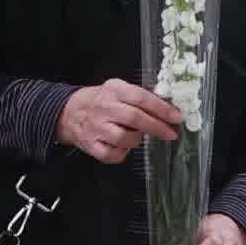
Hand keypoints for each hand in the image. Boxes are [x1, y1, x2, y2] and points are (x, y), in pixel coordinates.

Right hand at [56, 79, 186, 162]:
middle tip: (171, 134)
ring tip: (136, 135)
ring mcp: (95, 127)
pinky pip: (112, 155)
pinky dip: (122, 153)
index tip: (176, 117)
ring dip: (136, 140)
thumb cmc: (101, 101)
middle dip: (157, 127)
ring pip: (124, 139)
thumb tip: (169, 108)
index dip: (161, 109)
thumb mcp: (118, 89)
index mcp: (114, 90)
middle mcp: (104, 107)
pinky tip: (122, 146)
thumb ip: (140, 96)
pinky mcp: (90, 144)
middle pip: (134, 118)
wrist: (69, 112)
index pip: (141, 98)